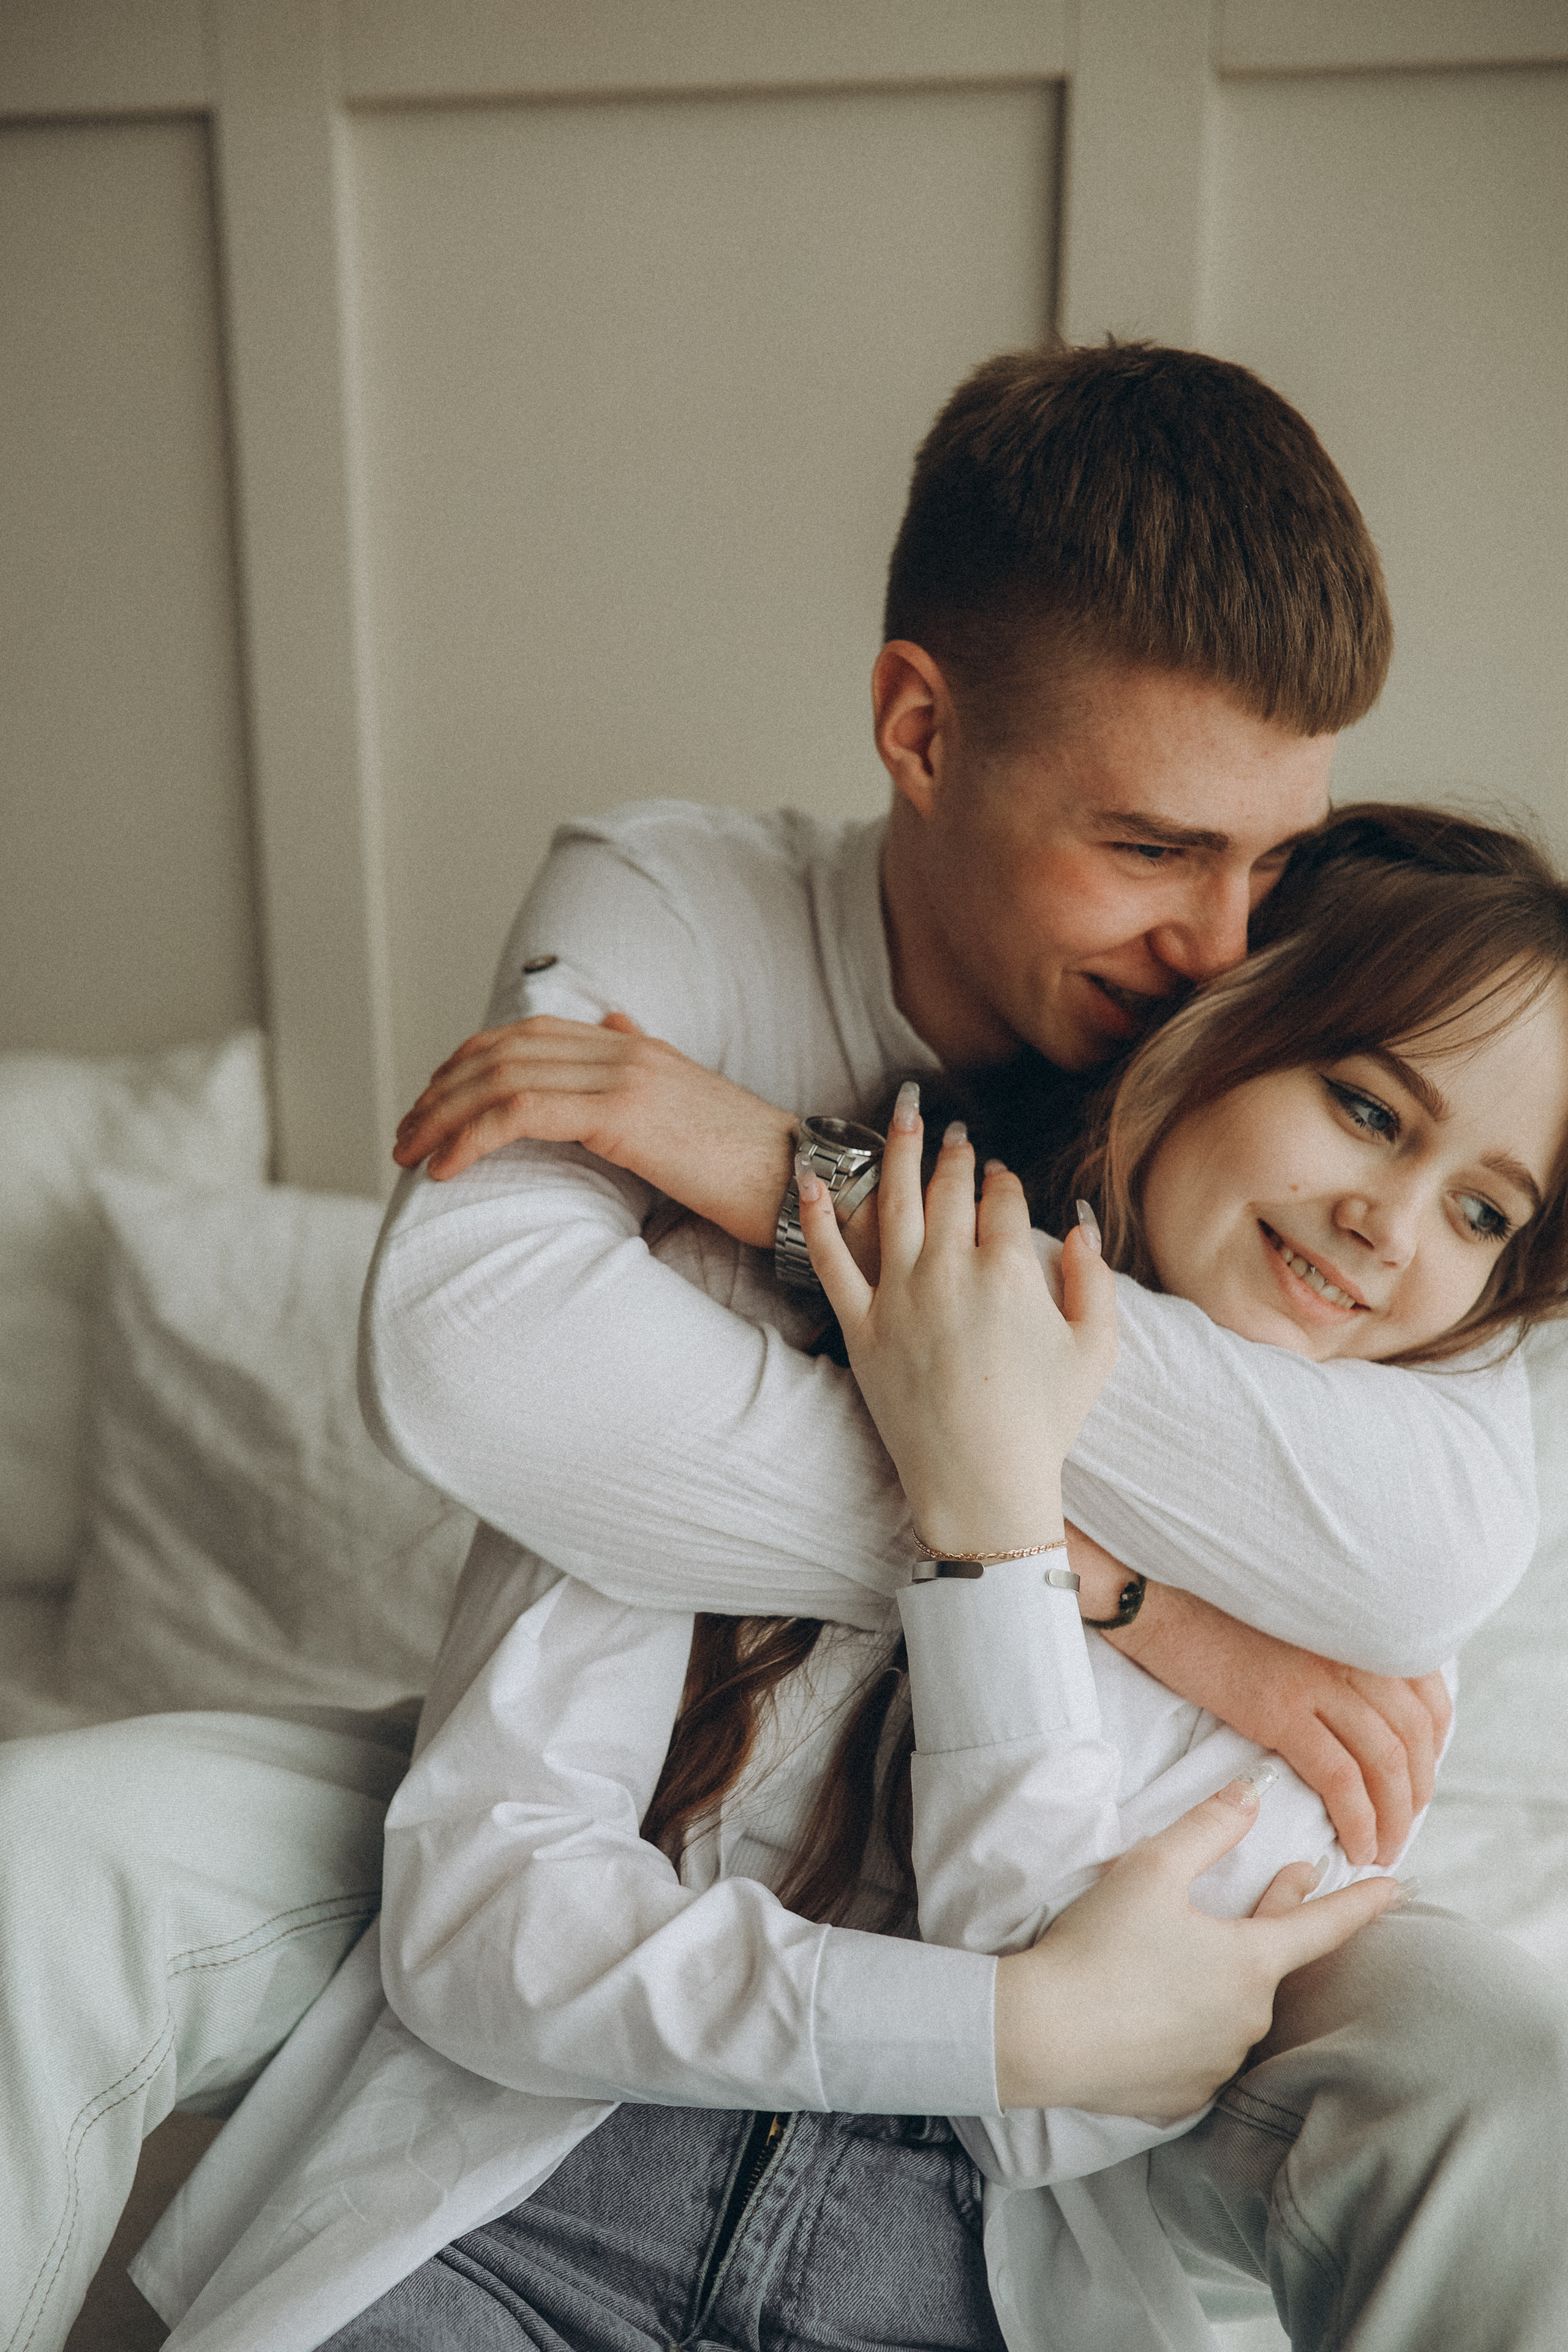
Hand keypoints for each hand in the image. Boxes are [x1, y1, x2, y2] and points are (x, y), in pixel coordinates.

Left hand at [392, 1014, 797, 1244]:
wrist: (808, 1184)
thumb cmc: (752, 1166)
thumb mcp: (690, 1105)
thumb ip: (645, 1061)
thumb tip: (614, 1022)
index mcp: (636, 1047)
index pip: (529, 1035)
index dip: (468, 1063)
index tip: (434, 1105)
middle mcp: (625, 1049)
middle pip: (504, 1049)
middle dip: (442, 1089)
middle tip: (404, 1134)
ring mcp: (624, 1075)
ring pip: (503, 1077)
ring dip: (442, 1115)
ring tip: (410, 1153)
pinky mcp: (622, 1114)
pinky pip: (522, 1113)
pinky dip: (472, 1136)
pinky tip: (446, 1168)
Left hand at [798, 1089, 1117, 1555]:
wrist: (980, 1483)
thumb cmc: (1044, 1423)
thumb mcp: (1096, 1350)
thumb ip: (1095, 1279)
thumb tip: (1080, 1226)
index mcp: (1009, 1271)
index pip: (1003, 1200)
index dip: (1001, 1179)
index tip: (996, 1171)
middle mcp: (950, 1270)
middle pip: (949, 1190)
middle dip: (953, 1153)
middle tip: (952, 1131)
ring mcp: (900, 1296)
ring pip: (893, 1203)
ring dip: (897, 1151)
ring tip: (901, 1115)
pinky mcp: (861, 1328)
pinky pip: (830, 1261)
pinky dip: (817, 1217)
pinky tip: (810, 1178)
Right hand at [993, 1775, 1403, 2115]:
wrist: (1040, 2034)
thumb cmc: (1100, 1944)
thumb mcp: (1152, 1868)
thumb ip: (1209, 1827)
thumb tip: (1253, 1793)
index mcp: (1251, 1964)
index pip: (1323, 1927)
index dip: (1360, 1902)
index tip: (1396, 1888)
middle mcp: (1249, 2020)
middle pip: (1273, 1961)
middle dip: (1281, 1917)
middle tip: (1294, 1880)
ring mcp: (1218, 2063)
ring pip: (1236, 2007)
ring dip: (1228, 1973)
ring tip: (1197, 1947)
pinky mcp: (1184, 2095)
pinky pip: (1203, 2049)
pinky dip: (1194, 2021)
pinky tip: (1165, 2006)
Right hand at [1109, 1579, 1450, 1866]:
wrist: (1164, 1605)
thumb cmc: (1223, 1619)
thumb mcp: (1301, 1628)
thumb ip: (1341, 1656)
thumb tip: (1367, 1713)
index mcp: (1360, 1632)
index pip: (1428, 1698)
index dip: (1434, 1749)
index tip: (1419, 1779)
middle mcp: (1351, 1652)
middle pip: (1412, 1736)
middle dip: (1417, 1793)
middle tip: (1403, 1829)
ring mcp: (1319, 1681)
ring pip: (1384, 1761)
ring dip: (1394, 1817)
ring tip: (1383, 1849)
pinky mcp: (1281, 1710)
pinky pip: (1339, 1778)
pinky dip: (1357, 1819)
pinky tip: (1356, 1844)